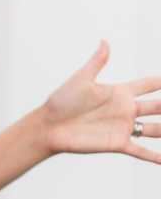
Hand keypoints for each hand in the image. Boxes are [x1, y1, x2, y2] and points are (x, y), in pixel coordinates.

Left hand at [42, 40, 160, 162]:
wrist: (48, 126)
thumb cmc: (61, 101)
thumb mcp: (81, 79)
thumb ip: (97, 62)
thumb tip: (104, 41)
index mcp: (119, 93)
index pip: (149, 85)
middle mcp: (126, 110)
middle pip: (159, 106)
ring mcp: (124, 127)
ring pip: (157, 129)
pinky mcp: (118, 143)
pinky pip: (143, 151)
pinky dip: (156, 157)